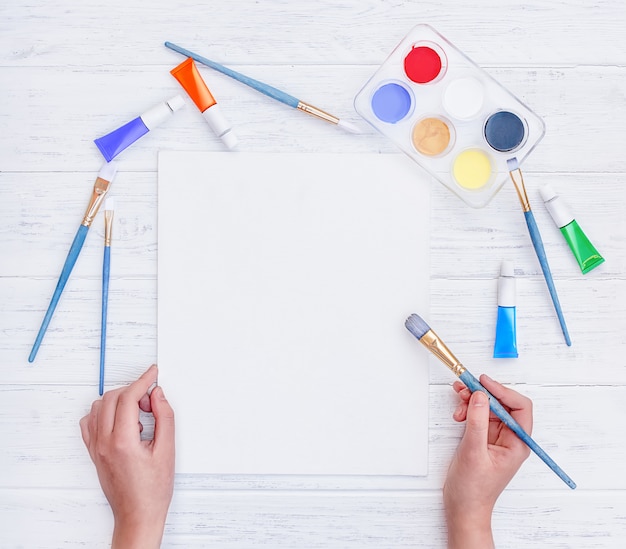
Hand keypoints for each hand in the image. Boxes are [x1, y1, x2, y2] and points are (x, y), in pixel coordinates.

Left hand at [79, 365, 174, 548]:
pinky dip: (103, 412)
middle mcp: (104, 442)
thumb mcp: (167, 450)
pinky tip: (121, 419)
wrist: (138, 514)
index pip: (128, 397)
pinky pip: (90, 422)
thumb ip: (164, 417)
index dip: (143, 380)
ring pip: (98, 407)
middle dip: (133, 390)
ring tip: (139, 412)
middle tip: (151, 400)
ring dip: (118, 400)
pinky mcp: (94, 452)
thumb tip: (157, 395)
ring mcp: (96, 447)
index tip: (153, 373)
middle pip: (111, 398)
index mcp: (122, 441)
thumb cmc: (153, 490)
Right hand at [443, 375, 532, 548]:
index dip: (503, 391)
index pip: (519, 408)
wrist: (463, 507)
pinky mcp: (483, 437)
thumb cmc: (473, 489)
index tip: (484, 383)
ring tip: (458, 401)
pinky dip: (468, 409)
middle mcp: (510, 438)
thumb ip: (477, 422)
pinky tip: (458, 413)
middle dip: (484, 394)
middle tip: (465, 386)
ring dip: (473, 401)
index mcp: (517, 444)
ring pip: (489, 407)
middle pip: (502, 404)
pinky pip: (478, 415)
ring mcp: (496, 437)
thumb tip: (480, 396)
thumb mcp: (473, 452)